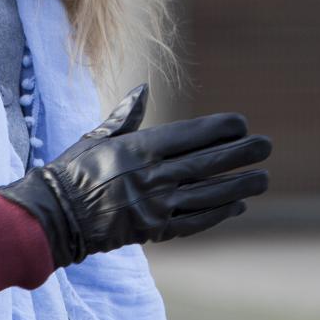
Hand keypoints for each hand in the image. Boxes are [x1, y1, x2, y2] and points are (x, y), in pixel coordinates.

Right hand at [0, 85, 270, 266]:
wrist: (54, 217)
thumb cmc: (73, 172)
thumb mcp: (97, 137)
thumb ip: (126, 116)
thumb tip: (143, 89)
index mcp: (139, 148)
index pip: (190, 135)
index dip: (220, 129)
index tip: (241, 124)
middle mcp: (152, 176)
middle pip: (207, 163)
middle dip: (240, 154)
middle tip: (265, 146)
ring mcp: (155, 205)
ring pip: (208, 194)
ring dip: (239, 185)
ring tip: (262, 177)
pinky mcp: (154, 230)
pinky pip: (195, 221)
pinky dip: (218, 213)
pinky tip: (238, 204)